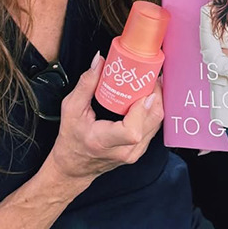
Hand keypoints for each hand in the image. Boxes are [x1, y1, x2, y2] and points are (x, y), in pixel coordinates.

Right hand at [48, 53, 163, 182]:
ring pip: (156, 124)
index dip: (142, 110)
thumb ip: (85, 84)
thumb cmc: (71, 139)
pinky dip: (153, 110)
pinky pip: (154, 127)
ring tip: (150, 82)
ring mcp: (134, 153)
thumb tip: (99, 61)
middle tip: (149, 75)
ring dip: (157, 101)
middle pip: (151, 123)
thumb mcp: (71, 109)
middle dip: (155, 95)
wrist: (75, 167)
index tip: (144, 92)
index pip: (131, 131)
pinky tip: (148, 96)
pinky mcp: (140, 150)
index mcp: (103, 141)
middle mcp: (123, 151)